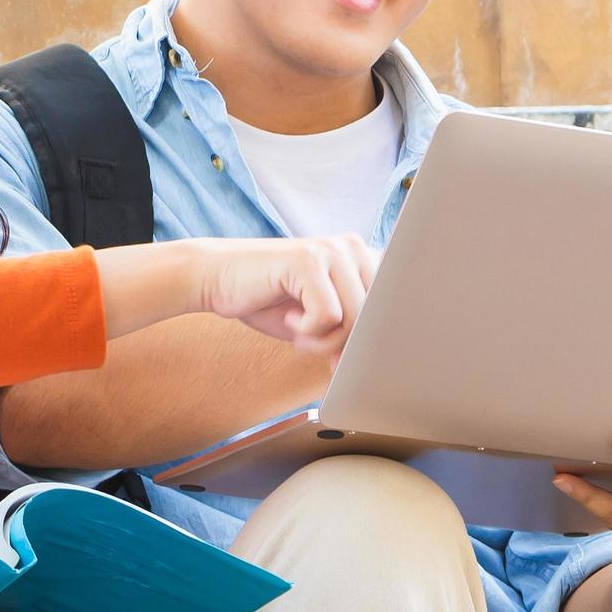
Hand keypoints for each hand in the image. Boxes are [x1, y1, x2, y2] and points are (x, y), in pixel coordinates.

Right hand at [189, 235, 377, 353]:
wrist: (217, 280)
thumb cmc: (271, 302)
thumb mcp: (321, 319)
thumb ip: (353, 331)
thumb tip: (381, 364)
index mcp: (363, 257)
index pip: (394, 307)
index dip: (373, 340)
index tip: (348, 359)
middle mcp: (353, 246)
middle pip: (375, 317)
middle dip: (345, 344)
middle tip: (312, 342)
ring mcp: (332, 250)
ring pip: (355, 319)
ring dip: (323, 340)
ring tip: (299, 330)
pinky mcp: (308, 259)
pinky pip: (329, 316)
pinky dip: (307, 331)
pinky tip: (289, 318)